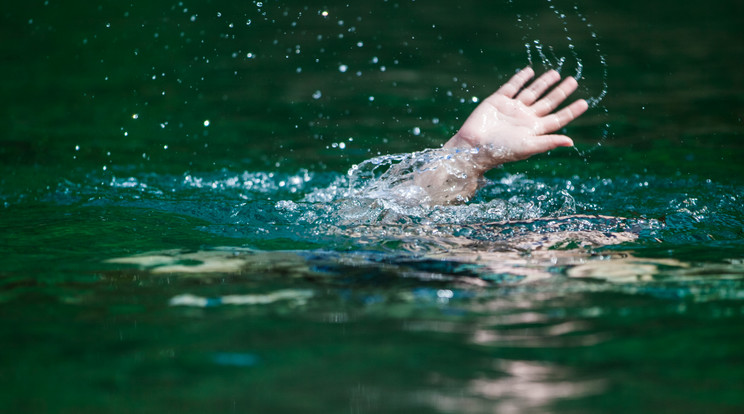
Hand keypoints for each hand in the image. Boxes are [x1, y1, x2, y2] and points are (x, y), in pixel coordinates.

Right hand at [444, 67, 587, 169]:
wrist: (473, 146)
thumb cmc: (500, 150)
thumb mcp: (527, 147)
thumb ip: (548, 142)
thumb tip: (571, 142)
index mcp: (534, 130)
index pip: (557, 118)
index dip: (571, 111)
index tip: (584, 102)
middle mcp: (525, 118)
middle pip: (548, 102)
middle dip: (560, 92)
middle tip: (573, 81)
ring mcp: (512, 108)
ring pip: (532, 92)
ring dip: (544, 83)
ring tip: (556, 73)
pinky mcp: (497, 101)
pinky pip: (512, 87)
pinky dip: (521, 78)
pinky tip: (529, 71)